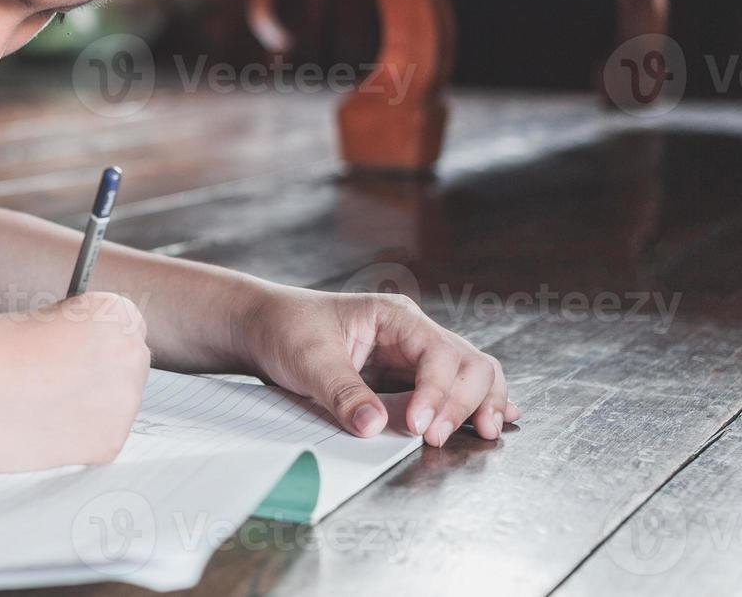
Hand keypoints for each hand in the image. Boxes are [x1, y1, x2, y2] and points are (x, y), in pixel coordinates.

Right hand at [0, 291, 150, 471]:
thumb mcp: (40, 321)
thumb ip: (76, 336)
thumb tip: (88, 360)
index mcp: (115, 312)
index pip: (128, 328)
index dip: (96, 342)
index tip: (77, 352)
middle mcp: (130, 353)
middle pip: (130, 368)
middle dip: (100, 375)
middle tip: (57, 383)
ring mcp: (123, 403)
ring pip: (118, 407)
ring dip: (91, 408)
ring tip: (42, 406)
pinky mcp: (106, 445)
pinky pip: (102, 441)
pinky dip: (77, 441)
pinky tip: (43, 429)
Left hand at [235, 282, 520, 445]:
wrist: (260, 326)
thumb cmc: (284, 328)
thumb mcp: (307, 359)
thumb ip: (342, 391)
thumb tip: (374, 426)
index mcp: (395, 317)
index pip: (439, 354)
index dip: (436, 393)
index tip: (418, 426)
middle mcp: (412, 333)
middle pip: (468, 363)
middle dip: (466, 401)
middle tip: (439, 438)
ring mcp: (412, 355)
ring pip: (470, 374)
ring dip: (481, 403)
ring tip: (488, 433)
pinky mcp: (405, 377)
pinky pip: (450, 388)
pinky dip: (473, 404)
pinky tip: (494, 421)